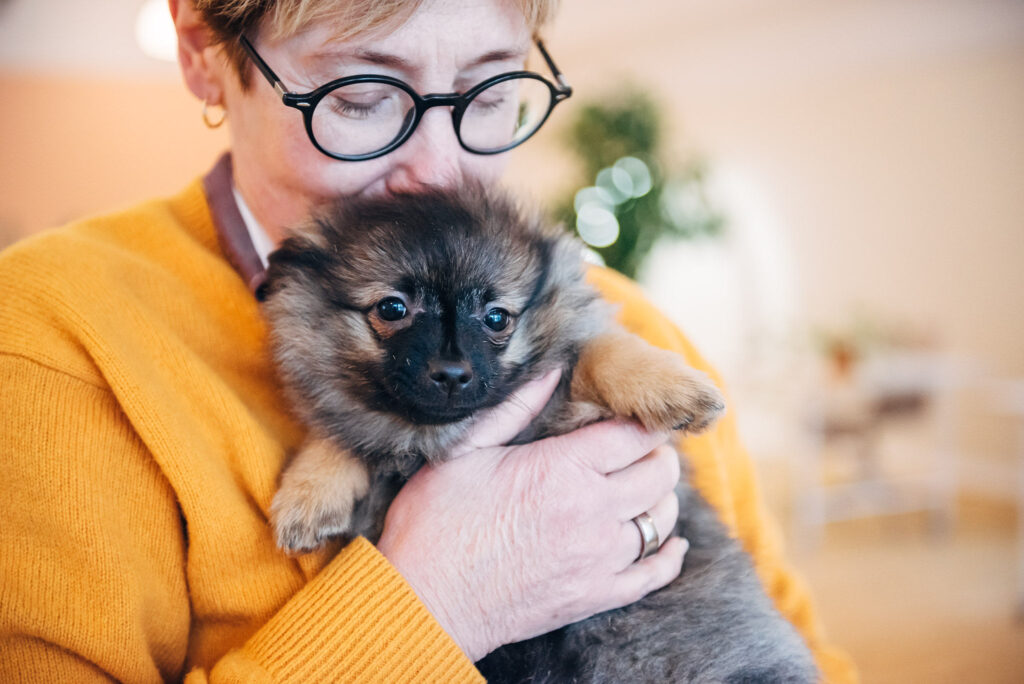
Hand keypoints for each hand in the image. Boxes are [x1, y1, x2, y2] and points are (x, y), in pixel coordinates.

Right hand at [376, 370, 686, 660]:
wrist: (426, 600)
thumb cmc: (435, 523)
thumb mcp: (467, 452)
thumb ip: (515, 409)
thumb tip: (551, 372)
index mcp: (562, 468)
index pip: (632, 434)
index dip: (640, 421)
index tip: (633, 419)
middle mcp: (592, 511)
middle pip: (658, 473)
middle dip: (657, 454)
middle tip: (642, 450)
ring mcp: (599, 558)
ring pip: (663, 520)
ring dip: (662, 498)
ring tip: (647, 488)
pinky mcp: (596, 595)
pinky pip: (655, 574)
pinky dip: (670, 555)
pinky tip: (670, 544)